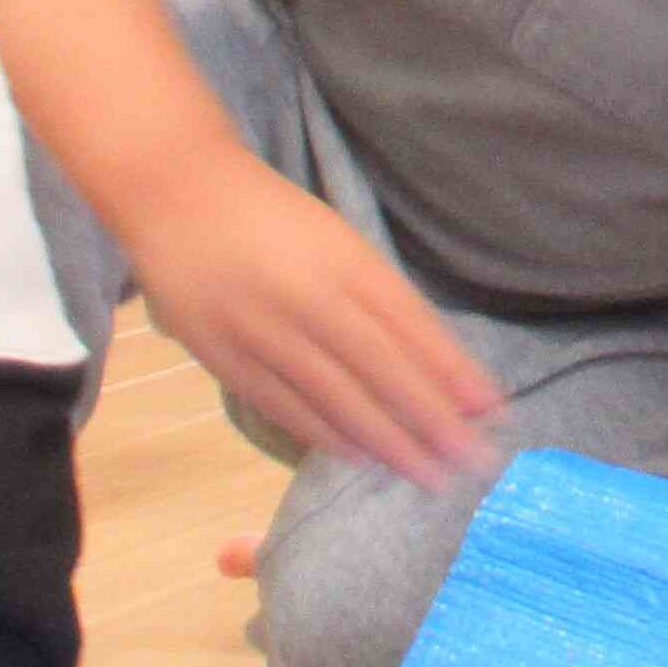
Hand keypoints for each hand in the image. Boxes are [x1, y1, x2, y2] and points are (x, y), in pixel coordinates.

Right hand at [124, 155, 494, 492]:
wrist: (175, 194)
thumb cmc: (271, 219)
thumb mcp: (337, 241)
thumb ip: (383, 296)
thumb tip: (440, 362)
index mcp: (343, 259)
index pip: (410, 323)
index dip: (451, 370)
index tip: (492, 411)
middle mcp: (306, 294)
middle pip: (380, 366)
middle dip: (429, 418)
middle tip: (471, 462)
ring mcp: (262, 327)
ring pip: (335, 394)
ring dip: (385, 439)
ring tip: (425, 473)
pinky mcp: (224, 355)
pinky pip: (284, 404)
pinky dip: (324, 434)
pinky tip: (360, 457)